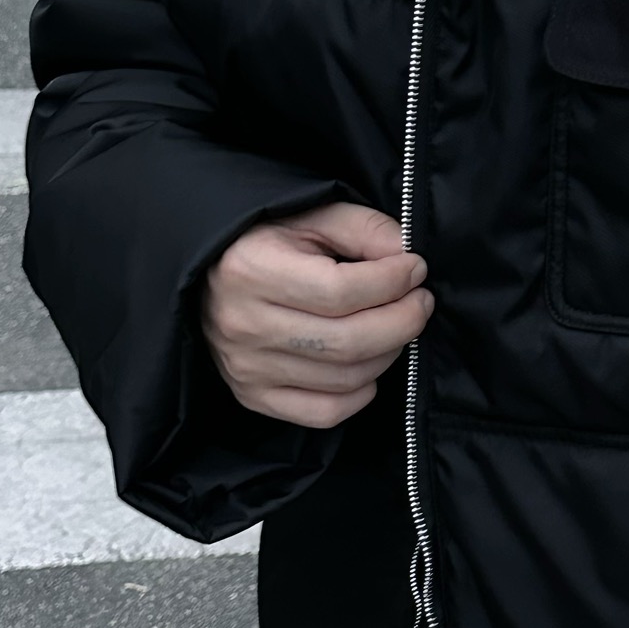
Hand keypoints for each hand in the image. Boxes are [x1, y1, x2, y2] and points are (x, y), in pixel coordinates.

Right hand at [202, 201, 433, 427]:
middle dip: (403, 321)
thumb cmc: (266, 240)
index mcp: (251, 270)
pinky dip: (361, 393)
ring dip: (388, 352)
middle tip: (421, 301)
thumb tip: (407, 256)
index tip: (416, 269)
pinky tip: (369, 363)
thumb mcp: (312, 216)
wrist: (207, 275)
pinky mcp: (253, 395)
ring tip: (397, 325)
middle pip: (349, 342)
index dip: (392, 282)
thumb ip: (363, 229)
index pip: (340, 291)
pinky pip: (325, 411)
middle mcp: (244, 324)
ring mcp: (246, 367)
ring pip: (345, 378)